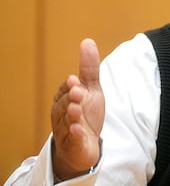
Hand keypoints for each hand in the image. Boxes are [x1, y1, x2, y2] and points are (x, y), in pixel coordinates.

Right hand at [51, 38, 104, 180]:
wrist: (85, 144)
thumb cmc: (86, 114)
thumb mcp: (91, 89)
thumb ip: (89, 68)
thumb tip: (87, 41)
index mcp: (64, 99)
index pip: (65, 90)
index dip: (69, 86)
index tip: (75, 80)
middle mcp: (61, 114)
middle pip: (63, 105)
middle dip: (70, 98)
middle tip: (77, 92)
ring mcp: (66, 130)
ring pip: (66, 122)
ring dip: (71, 115)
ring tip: (77, 109)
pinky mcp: (73, 144)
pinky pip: (73, 140)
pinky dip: (75, 135)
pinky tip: (79, 130)